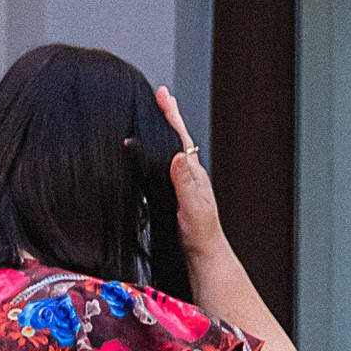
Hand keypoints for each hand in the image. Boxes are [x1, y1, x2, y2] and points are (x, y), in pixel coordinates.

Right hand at [152, 86, 226, 276]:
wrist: (202, 256)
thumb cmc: (200, 236)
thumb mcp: (193, 208)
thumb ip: (186, 183)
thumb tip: (179, 155)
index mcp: (193, 174)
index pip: (180, 137)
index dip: (171, 115)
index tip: (163, 95)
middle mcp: (188, 175)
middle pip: (175, 138)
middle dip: (167, 116)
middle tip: (159, 96)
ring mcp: (181, 185)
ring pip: (169, 151)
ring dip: (161, 132)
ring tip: (154, 116)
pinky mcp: (172, 195)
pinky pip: (161, 167)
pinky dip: (155, 154)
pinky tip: (147, 156)